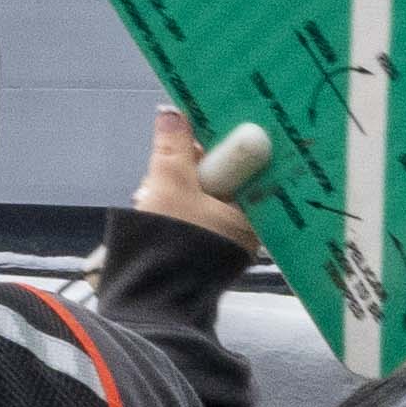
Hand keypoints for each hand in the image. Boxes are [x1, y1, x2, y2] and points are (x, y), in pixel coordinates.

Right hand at [135, 107, 270, 248]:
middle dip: (189, 164)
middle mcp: (248, 223)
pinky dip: (178, 204)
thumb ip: (172, 146)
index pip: (243, 161)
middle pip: (222, 176)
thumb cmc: (172, 239)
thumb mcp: (169, 184)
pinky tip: (154, 203)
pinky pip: (197, 212)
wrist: (154, 294)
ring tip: (151, 190)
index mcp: (253, 208)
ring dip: (177, 184)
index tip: (195, 127)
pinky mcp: (208, 248)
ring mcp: (228, 237)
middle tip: (164, 162)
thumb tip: (172, 112)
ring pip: (205, 194)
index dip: (218, 141)